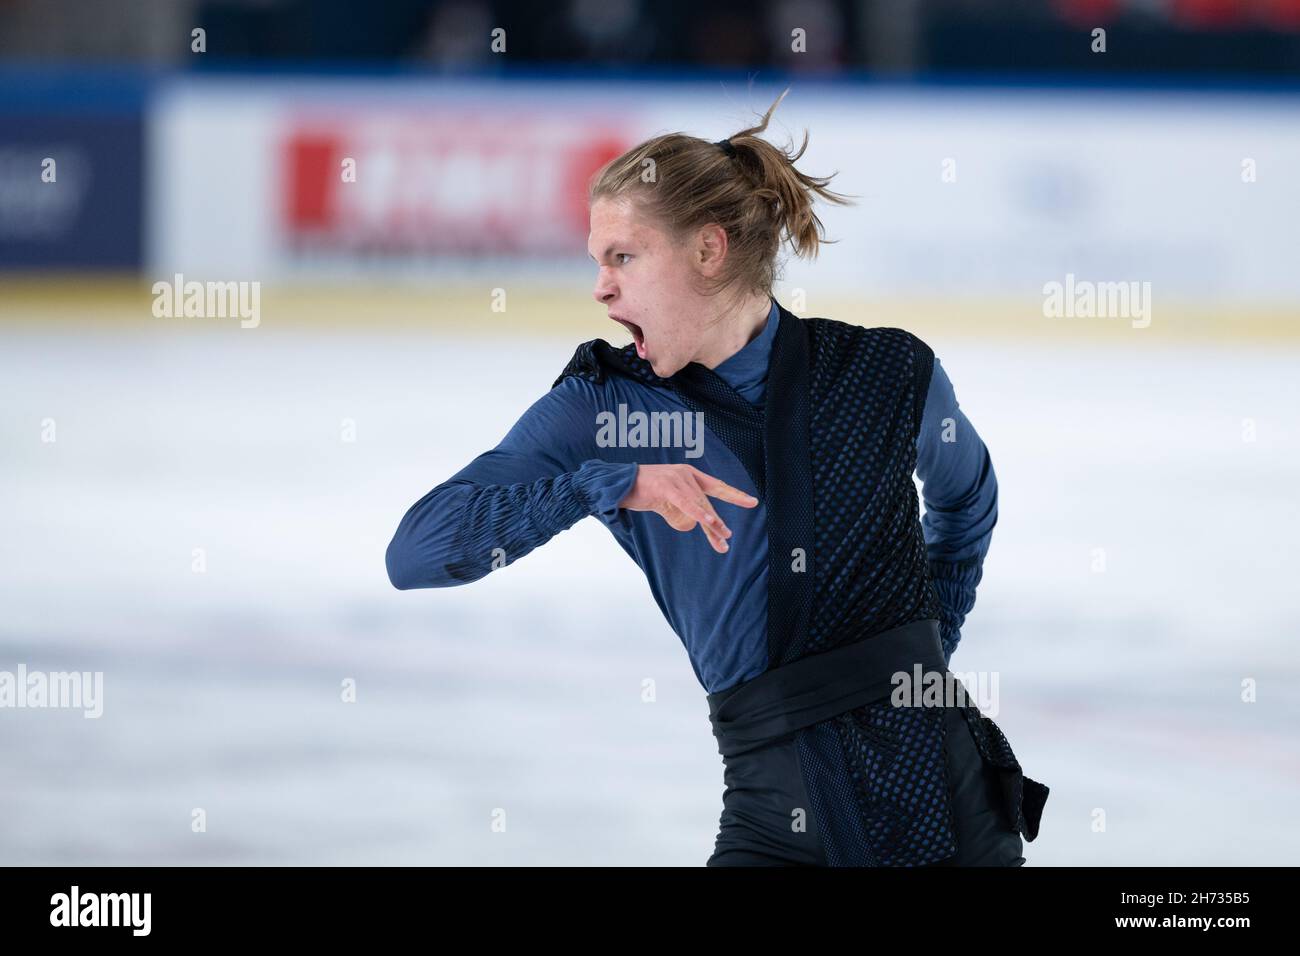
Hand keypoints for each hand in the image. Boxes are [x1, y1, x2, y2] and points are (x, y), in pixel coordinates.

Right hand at [618, 464, 757, 552]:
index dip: (734, 494)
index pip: (716, 486)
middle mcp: (686, 474)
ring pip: (699, 505)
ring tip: (722, 538)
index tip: (751, 502)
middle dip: (718, 522)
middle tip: (728, 538)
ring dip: (710, 524)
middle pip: (708, 502)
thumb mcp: (665, 502)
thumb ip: (679, 511)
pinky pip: (685, 503)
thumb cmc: (641, 492)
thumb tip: (692, 525)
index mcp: (688, 475)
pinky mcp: (666, 486)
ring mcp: (677, 478)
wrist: (618, 484)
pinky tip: (708, 521)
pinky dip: (697, 512)